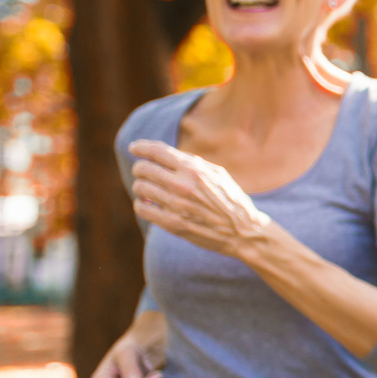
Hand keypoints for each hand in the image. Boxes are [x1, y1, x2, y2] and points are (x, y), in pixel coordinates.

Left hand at [128, 140, 270, 259]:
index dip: (140, 147)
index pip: (157, 151)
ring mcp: (176, 205)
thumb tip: (165, 153)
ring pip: (140, 187)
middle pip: (143, 169)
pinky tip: (149, 204)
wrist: (242, 230)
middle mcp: (183, 185)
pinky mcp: (171, 223)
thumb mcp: (217, 173)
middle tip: (144, 172)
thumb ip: (192, 162)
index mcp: (195, 169)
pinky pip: (142, 208)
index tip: (134, 148)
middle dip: (141, 168)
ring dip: (141, 187)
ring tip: (149, 190)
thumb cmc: (230, 199)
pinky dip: (141, 204)